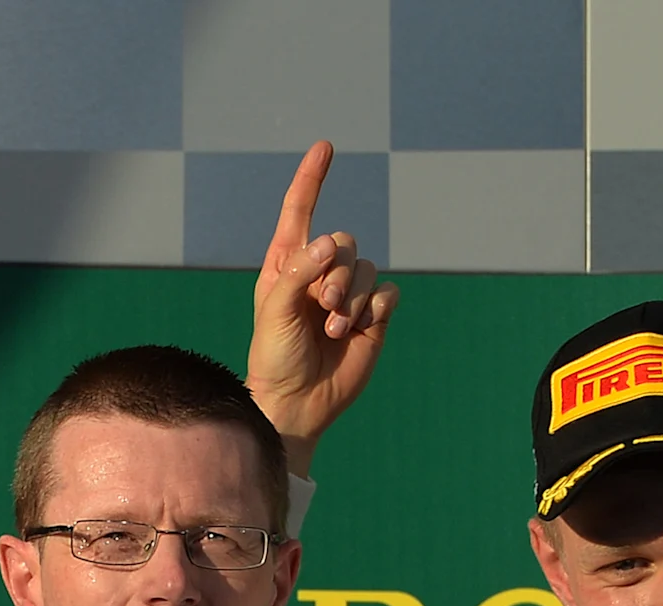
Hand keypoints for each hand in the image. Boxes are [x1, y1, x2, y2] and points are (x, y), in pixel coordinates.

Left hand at [245, 140, 397, 476]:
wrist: (298, 401)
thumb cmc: (275, 356)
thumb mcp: (275, 310)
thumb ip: (299, 271)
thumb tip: (329, 242)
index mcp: (288, 265)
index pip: (301, 212)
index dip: (312, 179)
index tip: (324, 147)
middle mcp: (319, 274)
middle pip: (344, 243)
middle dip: (337, 273)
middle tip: (324, 308)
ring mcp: (347, 295)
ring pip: (367, 268)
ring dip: (353, 298)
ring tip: (334, 329)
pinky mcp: (372, 316)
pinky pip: (387, 293)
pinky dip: (376, 308)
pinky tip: (359, 330)